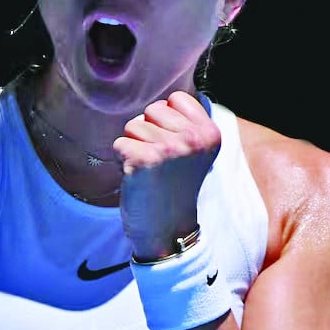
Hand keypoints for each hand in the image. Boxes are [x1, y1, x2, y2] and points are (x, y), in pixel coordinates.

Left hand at [113, 91, 220, 259]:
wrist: (168, 230)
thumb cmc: (175, 187)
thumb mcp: (195, 151)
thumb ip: (186, 123)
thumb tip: (165, 99)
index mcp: (209, 133)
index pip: (176, 99)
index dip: (166, 121)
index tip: (173, 146)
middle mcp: (193, 138)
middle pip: (152, 110)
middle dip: (149, 132)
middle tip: (160, 163)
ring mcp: (169, 149)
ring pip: (133, 126)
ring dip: (135, 147)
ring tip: (150, 171)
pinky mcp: (143, 160)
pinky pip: (120, 143)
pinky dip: (123, 160)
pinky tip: (138, 178)